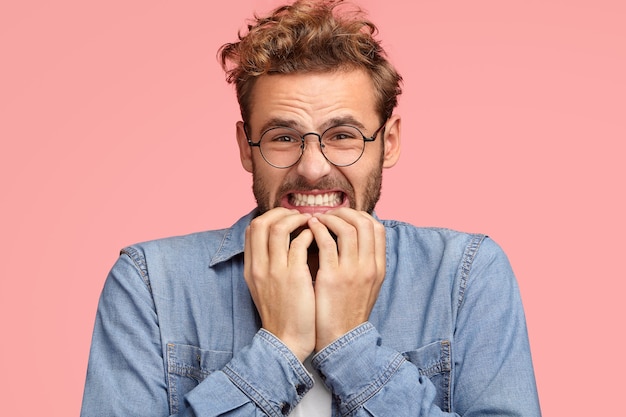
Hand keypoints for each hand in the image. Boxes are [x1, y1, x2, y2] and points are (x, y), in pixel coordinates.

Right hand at [243, 208, 315, 361]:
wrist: (287, 341)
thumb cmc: (283, 314)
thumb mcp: (265, 288)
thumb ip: (269, 264)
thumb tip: (284, 241)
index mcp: (251, 268)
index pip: (251, 229)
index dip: (269, 217)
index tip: (286, 218)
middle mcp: (259, 266)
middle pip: (260, 223)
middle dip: (280, 213)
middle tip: (299, 216)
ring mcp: (275, 271)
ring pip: (278, 228)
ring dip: (296, 220)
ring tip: (310, 223)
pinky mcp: (294, 276)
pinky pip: (299, 243)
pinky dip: (309, 235)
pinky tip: (318, 238)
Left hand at [307, 208, 385, 350]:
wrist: (340, 339)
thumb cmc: (347, 312)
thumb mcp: (367, 286)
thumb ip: (364, 262)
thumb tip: (354, 238)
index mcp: (378, 268)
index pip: (377, 228)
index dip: (359, 215)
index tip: (343, 216)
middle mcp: (368, 267)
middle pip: (364, 223)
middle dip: (344, 212)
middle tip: (327, 213)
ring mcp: (352, 272)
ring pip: (347, 228)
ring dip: (329, 218)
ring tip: (316, 219)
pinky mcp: (332, 278)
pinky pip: (326, 243)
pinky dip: (318, 230)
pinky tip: (309, 229)